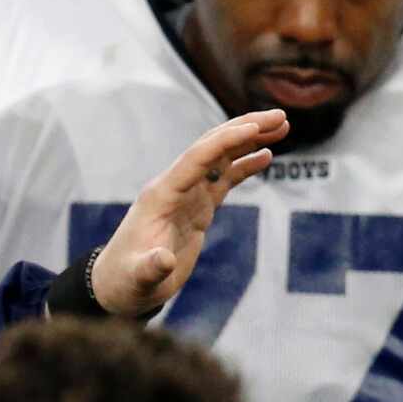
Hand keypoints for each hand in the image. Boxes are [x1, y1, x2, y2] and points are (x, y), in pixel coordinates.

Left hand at [93, 109, 290, 317]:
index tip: (256, 128)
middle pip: (211, 147)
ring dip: (249, 140)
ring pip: (220, 158)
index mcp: (161, 195)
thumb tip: (163, 261)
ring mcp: (185, 195)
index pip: (197, 158)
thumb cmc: (127, 281)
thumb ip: (151, 268)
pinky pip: (223, 178)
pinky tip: (266, 155)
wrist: (120, 285)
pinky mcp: (195, 207)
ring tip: (282, 126)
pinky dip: (244, 165)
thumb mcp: (138, 278)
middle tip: (280, 115)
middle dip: (244, 128)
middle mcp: (174, 187)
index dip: (226, 141)